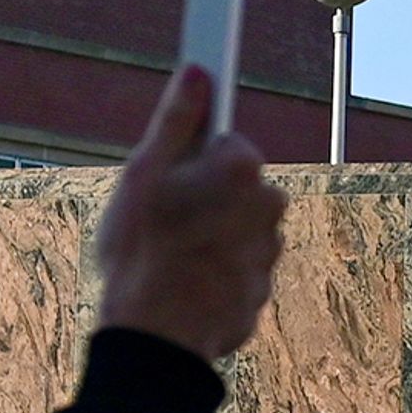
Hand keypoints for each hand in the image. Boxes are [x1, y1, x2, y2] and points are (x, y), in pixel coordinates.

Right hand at [92, 65, 287, 361]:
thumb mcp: (144, 175)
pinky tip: (183, 283)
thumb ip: (176, 121)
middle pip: (233, 186)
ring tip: (169, 256)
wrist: (156, 340)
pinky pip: (236, 268)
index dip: (194, 156)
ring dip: (209, 235)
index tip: (179, 166)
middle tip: (162, 219)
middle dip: (202, 197)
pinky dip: (214, 272)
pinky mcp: (261, 290)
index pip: (224, 142)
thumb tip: (198, 72)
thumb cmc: (142, 253)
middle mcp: (268, 206)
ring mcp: (269, 251)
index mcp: (241, 168)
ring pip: (236, 228)